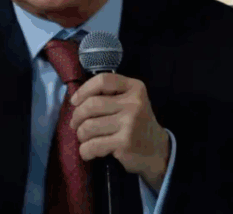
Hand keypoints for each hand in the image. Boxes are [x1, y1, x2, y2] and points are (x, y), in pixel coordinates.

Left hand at [69, 73, 169, 190]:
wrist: (157, 151)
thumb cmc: (136, 123)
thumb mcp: (129, 102)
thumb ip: (108, 95)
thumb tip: (75, 100)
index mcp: (134, 88)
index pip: (102, 81)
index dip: (83, 90)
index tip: (75, 101)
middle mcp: (134, 103)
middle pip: (91, 105)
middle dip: (77, 117)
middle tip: (75, 125)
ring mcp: (130, 123)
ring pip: (89, 126)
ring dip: (81, 134)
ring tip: (84, 138)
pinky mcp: (125, 143)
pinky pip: (93, 145)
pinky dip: (85, 150)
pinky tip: (87, 152)